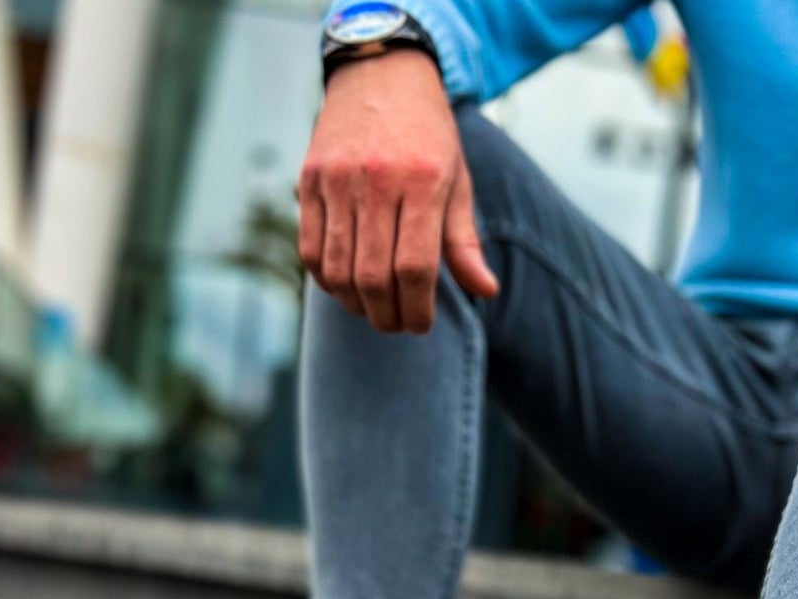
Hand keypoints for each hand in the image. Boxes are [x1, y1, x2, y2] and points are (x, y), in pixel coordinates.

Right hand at [298, 50, 498, 333]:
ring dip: (355, 304)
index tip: (421, 324)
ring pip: (338, 270)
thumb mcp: (457, 180)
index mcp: (423, 180)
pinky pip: (311, 250)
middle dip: (387, 316)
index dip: (417, 309)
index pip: (414, 268)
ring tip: (373, 310)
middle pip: (373, 277)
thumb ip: (464, 240)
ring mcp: (337, 179)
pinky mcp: (310, 179)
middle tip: (397, 324)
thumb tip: (487, 291)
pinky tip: (345, 286)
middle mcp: (377, 179)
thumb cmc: (427, 136)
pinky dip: (327, 280)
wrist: (381, 74)